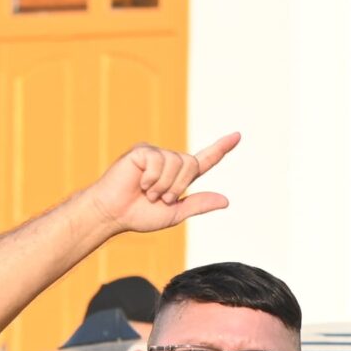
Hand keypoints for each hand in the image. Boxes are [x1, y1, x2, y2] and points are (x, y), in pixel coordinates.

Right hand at [86, 134, 239, 234]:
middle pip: (191, 164)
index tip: (237, 135)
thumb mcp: (175, 213)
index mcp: (178, 176)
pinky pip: (159, 161)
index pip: (204, 160)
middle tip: (159, 198)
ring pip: (176, 163)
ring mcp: (155, 154)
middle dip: (178, 186)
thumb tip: (226, 200)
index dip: (221, 148)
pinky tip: (139, 183)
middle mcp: (169, 161)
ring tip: (147, 192)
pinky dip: (151, 178)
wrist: (113, 214)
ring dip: (163, 185)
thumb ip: (198, 204)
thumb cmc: (138, 215)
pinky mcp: (142, 151)